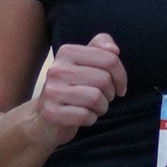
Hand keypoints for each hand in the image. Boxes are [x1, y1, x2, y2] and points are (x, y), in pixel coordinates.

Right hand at [30, 30, 127, 145]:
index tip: (120, 86)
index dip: (121, 76)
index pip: (109, 59)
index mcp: (67, 52)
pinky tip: (84, 116)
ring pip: (96, 98)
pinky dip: (91, 119)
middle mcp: (57, 69)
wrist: (44, 116)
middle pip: (104, 80)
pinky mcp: (52, 113)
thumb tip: (114, 49)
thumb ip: (101, 47)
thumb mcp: (85, 63)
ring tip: (94, 107)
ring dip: (102, 107)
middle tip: (104, 98)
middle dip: (111, 93)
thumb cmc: (73, 87)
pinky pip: (86, 116)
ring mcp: (52, 91)